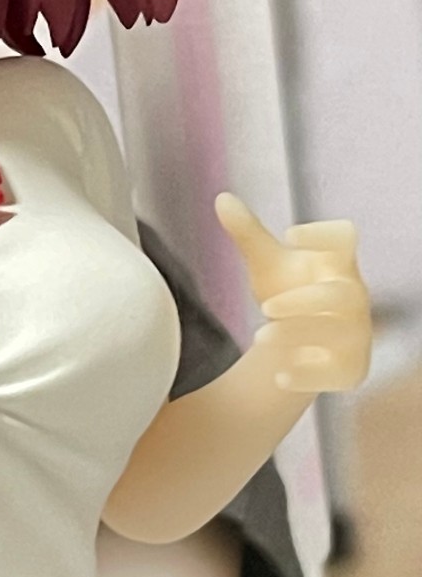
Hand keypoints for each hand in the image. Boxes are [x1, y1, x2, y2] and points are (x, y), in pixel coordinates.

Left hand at [216, 194, 371, 394]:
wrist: (299, 347)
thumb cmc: (289, 292)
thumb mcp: (267, 264)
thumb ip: (248, 233)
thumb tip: (221, 197)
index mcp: (336, 264)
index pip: (345, 238)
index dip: (323, 234)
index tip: (288, 234)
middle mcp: (353, 298)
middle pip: (342, 295)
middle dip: (304, 301)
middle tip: (264, 307)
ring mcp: (356, 336)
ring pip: (336, 334)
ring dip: (297, 334)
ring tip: (258, 338)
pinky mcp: (350, 370)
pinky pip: (334, 373)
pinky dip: (306, 376)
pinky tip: (278, 379)